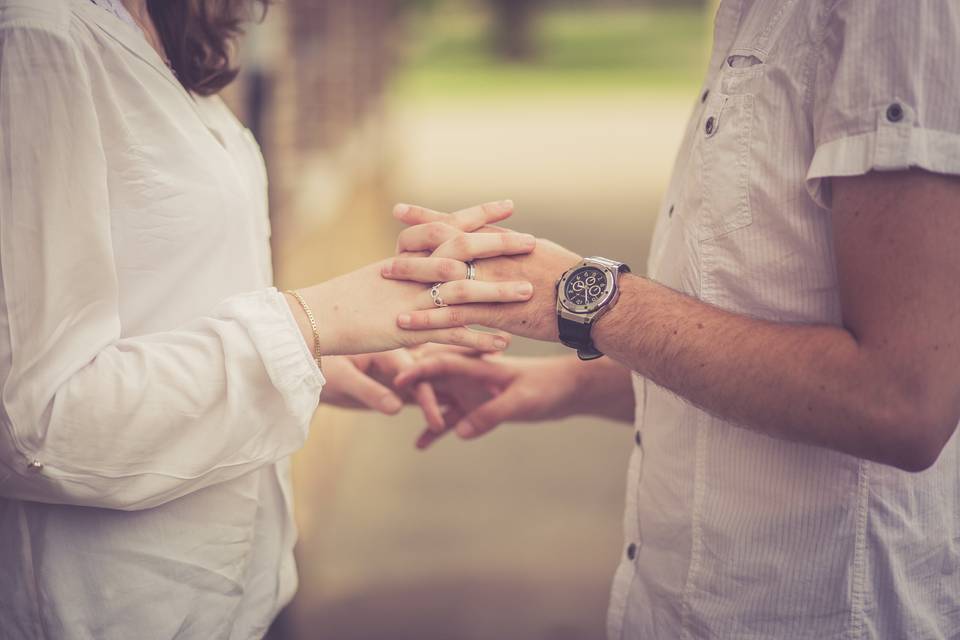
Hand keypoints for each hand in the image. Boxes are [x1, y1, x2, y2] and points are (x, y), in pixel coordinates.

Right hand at [286, 204, 536, 354]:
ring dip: (498, 292)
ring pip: (462, 291)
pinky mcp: (409, 329)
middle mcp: (413, 271)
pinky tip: (503, 344)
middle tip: (532, 241)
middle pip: (462, 250)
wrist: (316, 318)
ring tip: (529, 292)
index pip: (449, 225)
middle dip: (499, 245)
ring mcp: (413, 299)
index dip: (480, 215)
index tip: (510, 206)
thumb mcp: (382, 273)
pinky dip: (478, 339)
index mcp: (407, 254)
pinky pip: (449, 335)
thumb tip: (431, 254)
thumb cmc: (348, 297)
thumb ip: (410, 262)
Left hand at [320, 350, 445, 429]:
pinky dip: (424, 413)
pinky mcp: (394, 387)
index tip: (436, 421)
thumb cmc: (320, 365)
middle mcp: (398, 358)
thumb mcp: (342, 378)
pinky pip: (414, 401)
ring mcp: (398, 373)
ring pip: (425, 389)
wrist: (304, 368)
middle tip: (447, 427)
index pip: (415, 371)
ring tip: (449, 427)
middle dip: (438, 401)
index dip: (426, 395)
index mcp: (388, 348)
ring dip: (437, 405)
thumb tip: (396, 408)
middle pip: (427, 378)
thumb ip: (369, 391)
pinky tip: (431, 436)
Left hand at [383, 204, 581, 341]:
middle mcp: (493, 257)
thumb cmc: (573, 278)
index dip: (427, 217)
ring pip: (442, 279)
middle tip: (387, 251)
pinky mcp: (493, 313)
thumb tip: (503, 240)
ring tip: (386, 281)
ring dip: (412, 280)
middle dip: (412, 247)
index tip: (401, 211)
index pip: (458, 223)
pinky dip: (427, 319)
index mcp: (503, 241)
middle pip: (443, 246)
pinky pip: (452, 316)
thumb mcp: (541, 252)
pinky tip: (404, 324)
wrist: (590, 301)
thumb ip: (515, 247)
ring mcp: (491, 284)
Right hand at [394, 352, 584, 448]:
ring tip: (393, 419)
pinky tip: (420, 446)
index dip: (417, 370)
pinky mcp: (477, 408)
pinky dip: (435, 431)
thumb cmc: (548, 387)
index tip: (396, 380)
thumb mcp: (521, 401)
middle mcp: (468, 375)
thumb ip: (491, 414)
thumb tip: (459, 431)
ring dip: (418, 410)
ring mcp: (470, 391)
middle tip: (383, 399)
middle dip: (407, 387)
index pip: (439, 361)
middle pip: (430, 377)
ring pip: (436, 399)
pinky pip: (450, 420)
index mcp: (476, 364)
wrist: (568, 390)